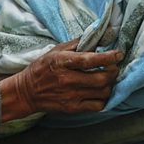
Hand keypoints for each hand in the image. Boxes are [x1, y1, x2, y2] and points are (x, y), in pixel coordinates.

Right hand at [0, 47, 121, 122]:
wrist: (25, 92)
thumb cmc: (42, 68)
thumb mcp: (56, 50)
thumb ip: (78, 43)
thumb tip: (98, 36)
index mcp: (63, 62)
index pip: (90, 60)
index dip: (108, 57)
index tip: (118, 54)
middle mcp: (67, 80)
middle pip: (101, 78)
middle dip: (113, 72)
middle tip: (114, 67)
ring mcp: (70, 96)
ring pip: (102, 92)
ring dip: (110, 85)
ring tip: (107, 80)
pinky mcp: (72, 108)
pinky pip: (97, 106)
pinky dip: (103, 99)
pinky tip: (100, 93)